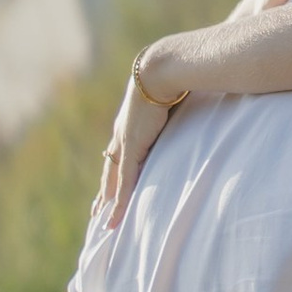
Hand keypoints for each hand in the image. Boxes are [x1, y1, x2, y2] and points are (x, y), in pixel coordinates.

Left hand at [98, 67, 176, 227]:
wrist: (161, 71)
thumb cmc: (173, 80)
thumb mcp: (174, 100)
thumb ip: (178, 110)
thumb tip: (194, 106)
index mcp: (130, 125)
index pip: (118, 154)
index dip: (114, 172)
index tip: (110, 184)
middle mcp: (122, 135)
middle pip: (109, 171)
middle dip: (104, 192)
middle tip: (96, 211)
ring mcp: (124, 143)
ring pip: (111, 181)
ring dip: (106, 202)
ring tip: (99, 221)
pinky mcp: (130, 149)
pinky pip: (123, 182)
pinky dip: (118, 203)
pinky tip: (113, 219)